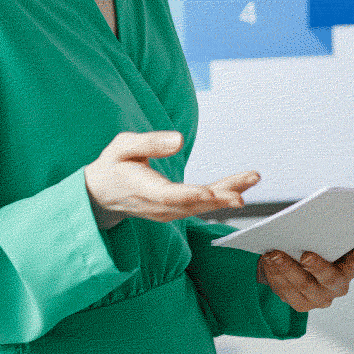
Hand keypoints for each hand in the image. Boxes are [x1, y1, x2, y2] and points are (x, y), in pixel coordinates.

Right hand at [83, 131, 258, 222]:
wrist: (102, 194)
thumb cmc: (113, 165)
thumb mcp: (122, 146)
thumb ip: (149, 143)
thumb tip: (179, 140)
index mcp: (143, 190)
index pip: (169, 196)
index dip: (191, 196)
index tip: (211, 194)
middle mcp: (159, 207)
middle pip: (193, 204)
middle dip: (220, 197)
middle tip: (243, 193)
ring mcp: (168, 212)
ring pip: (202, 206)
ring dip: (228, 194)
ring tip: (251, 178)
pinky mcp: (176, 211)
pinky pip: (201, 206)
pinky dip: (221, 197)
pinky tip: (240, 188)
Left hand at [257, 241, 353, 311]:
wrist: (296, 266)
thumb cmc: (315, 249)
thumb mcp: (325, 241)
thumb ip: (328, 235)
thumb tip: (323, 219)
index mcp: (349, 270)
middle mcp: (336, 288)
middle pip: (328, 279)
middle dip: (317, 267)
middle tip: (306, 255)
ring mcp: (318, 298)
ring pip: (302, 285)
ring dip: (286, 268)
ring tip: (274, 254)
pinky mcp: (300, 304)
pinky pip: (286, 291)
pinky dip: (275, 275)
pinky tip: (268, 262)